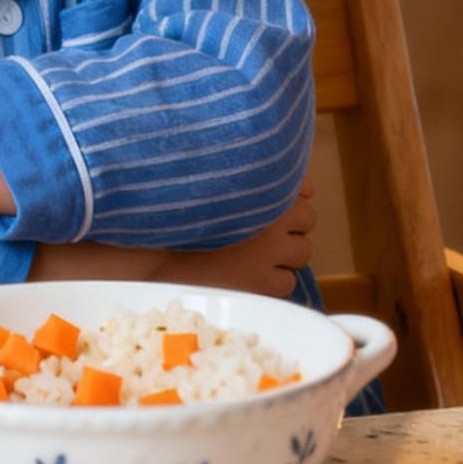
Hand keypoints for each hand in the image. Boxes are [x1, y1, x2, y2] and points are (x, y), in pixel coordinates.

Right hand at [154, 175, 316, 299]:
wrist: (154, 254)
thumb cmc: (182, 216)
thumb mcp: (217, 188)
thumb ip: (259, 179)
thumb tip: (306, 186)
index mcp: (259, 189)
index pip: (303, 190)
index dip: (289, 200)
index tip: (270, 206)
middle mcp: (271, 219)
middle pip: (308, 219)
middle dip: (290, 226)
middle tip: (261, 233)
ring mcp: (269, 254)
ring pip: (302, 253)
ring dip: (284, 255)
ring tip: (252, 256)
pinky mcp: (262, 284)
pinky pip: (287, 283)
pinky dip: (273, 281)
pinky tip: (248, 276)